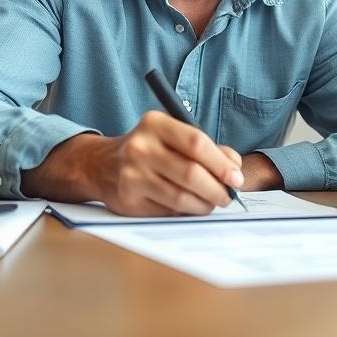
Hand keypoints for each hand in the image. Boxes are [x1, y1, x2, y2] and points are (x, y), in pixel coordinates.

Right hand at [23, 111, 243, 215]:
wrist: (99, 164)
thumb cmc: (148, 149)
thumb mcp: (172, 136)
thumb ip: (207, 147)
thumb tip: (234, 168)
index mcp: (155, 124)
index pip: (196, 143)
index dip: (221, 163)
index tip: (236, 177)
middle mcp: (140, 148)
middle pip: (191, 173)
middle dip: (217, 189)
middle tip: (228, 196)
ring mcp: (131, 176)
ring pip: (180, 197)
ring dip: (204, 204)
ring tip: (212, 203)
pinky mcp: (127, 201)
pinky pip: (167, 211)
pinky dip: (185, 212)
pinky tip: (190, 206)